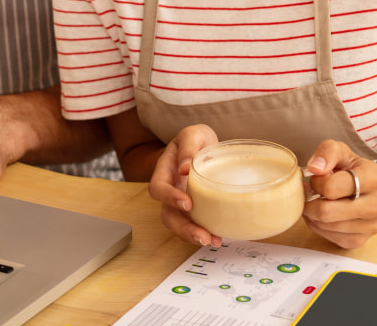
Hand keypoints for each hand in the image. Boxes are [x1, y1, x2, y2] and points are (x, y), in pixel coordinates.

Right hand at [147, 124, 223, 246]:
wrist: (206, 144)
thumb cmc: (197, 138)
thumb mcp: (192, 134)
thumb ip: (188, 147)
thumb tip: (184, 168)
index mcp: (165, 170)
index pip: (158, 187)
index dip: (169, 198)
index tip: (187, 203)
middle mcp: (171, 189)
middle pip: (167, 214)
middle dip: (183, 228)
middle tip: (202, 235)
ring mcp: (181, 200)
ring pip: (179, 224)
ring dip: (193, 235)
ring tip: (212, 241)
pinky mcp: (195, 208)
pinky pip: (194, 225)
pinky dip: (204, 233)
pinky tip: (218, 237)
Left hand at [302, 139, 376, 248]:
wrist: (373, 189)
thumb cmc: (352, 168)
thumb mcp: (340, 151)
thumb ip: (327, 152)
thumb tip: (314, 168)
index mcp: (374, 177)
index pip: (331, 187)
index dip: (316, 182)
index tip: (316, 178)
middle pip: (327, 212)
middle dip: (309, 202)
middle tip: (309, 194)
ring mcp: (372, 225)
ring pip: (326, 227)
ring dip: (313, 215)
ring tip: (315, 202)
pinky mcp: (362, 240)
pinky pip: (331, 238)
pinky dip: (319, 227)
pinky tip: (320, 215)